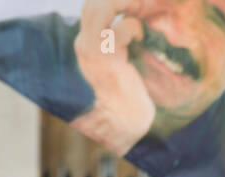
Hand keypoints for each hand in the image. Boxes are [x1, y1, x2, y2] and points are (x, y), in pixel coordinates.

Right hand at [70, 0, 155, 153]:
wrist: (123, 117)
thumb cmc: (126, 90)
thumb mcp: (117, 59)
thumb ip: (116, 40)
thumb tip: (129, 18)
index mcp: (85, 42)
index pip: (90, 7)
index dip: (108, 0)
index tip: (131, 4)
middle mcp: (84, 43)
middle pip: (92, 3)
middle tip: (138, 3)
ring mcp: (93, 49)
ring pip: (101, 8)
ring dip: (124, 5)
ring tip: (139, 13)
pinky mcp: (107, 57)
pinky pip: (120, 29)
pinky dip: (134, 28)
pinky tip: (140, 37)